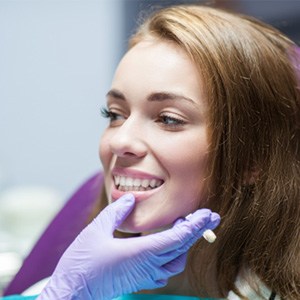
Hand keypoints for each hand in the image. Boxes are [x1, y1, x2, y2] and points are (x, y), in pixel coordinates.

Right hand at [38, 194, 219, 299]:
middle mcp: (147, 266)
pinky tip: (169, 246)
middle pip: (181, 248)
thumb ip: (116, 212)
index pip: (177, 238)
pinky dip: (174, 255)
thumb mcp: (96, 230)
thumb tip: (130, 199)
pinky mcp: (140, 281)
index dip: (194, 226)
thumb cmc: (82, 263)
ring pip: (176, 261)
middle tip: (208, 216)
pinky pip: (166, 269)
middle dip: (197, 230)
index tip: (207, 214)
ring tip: (185, 226)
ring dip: (185, 243)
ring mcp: (145, 276)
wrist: (72, 293)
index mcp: (140, 253)